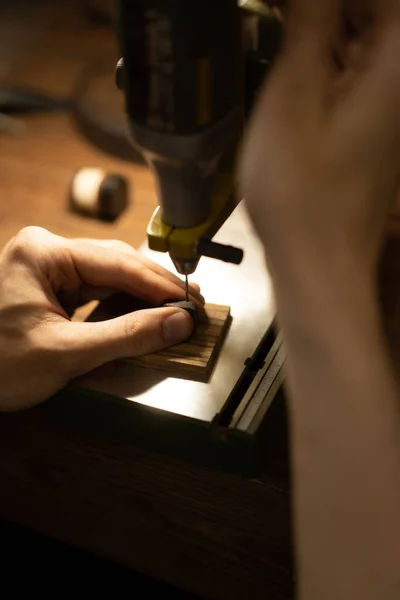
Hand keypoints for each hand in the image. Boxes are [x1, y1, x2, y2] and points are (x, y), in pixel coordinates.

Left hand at [0, 226, 203, 411]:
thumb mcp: (66, 353)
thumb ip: (127, 336)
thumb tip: (177, 323)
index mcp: (43, 254)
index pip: (118, 263)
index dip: (161, 285)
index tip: (193, 303)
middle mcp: (46, 252)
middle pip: (117, 263)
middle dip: (155, 288)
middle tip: (192, 307)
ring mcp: (48, 267)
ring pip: (110, 275)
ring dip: (143, 294)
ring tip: (175, 310)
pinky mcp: (51, 286)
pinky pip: (97, 288)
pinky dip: (123, 303)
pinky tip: (144, 313)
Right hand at [241, 0, 399, 283]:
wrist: (320, 266)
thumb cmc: (300, 199)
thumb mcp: (291, 102)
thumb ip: (308, 25)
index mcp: (397, 65)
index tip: (276, 5)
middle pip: (375, 14)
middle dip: (319, 7)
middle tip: (268, 10)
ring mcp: (392, 105)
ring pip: (364, 37)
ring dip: (323, 22)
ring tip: (271, 19)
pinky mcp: (373, 125)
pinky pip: (356, 68)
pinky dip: (325, 52)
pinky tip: (292, 55)